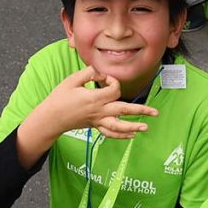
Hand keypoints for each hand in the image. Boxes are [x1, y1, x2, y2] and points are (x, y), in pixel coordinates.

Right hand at [43, 66, 158, 138]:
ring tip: (146, 127)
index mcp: (94, 98)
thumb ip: (89, 73)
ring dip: (133, 127)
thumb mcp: (72, 80)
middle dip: (141, 111)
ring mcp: (97, 120)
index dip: (113, 81)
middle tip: (155, 112)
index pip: (114, 90)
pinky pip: (110, 133)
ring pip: (119, 126)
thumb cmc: (60, 98)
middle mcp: (99, 111)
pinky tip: (131, 135)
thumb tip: (102, 72)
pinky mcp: (95, 126)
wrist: (52, 118)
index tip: (105, 78)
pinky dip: (121, 135)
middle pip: (124, 110)